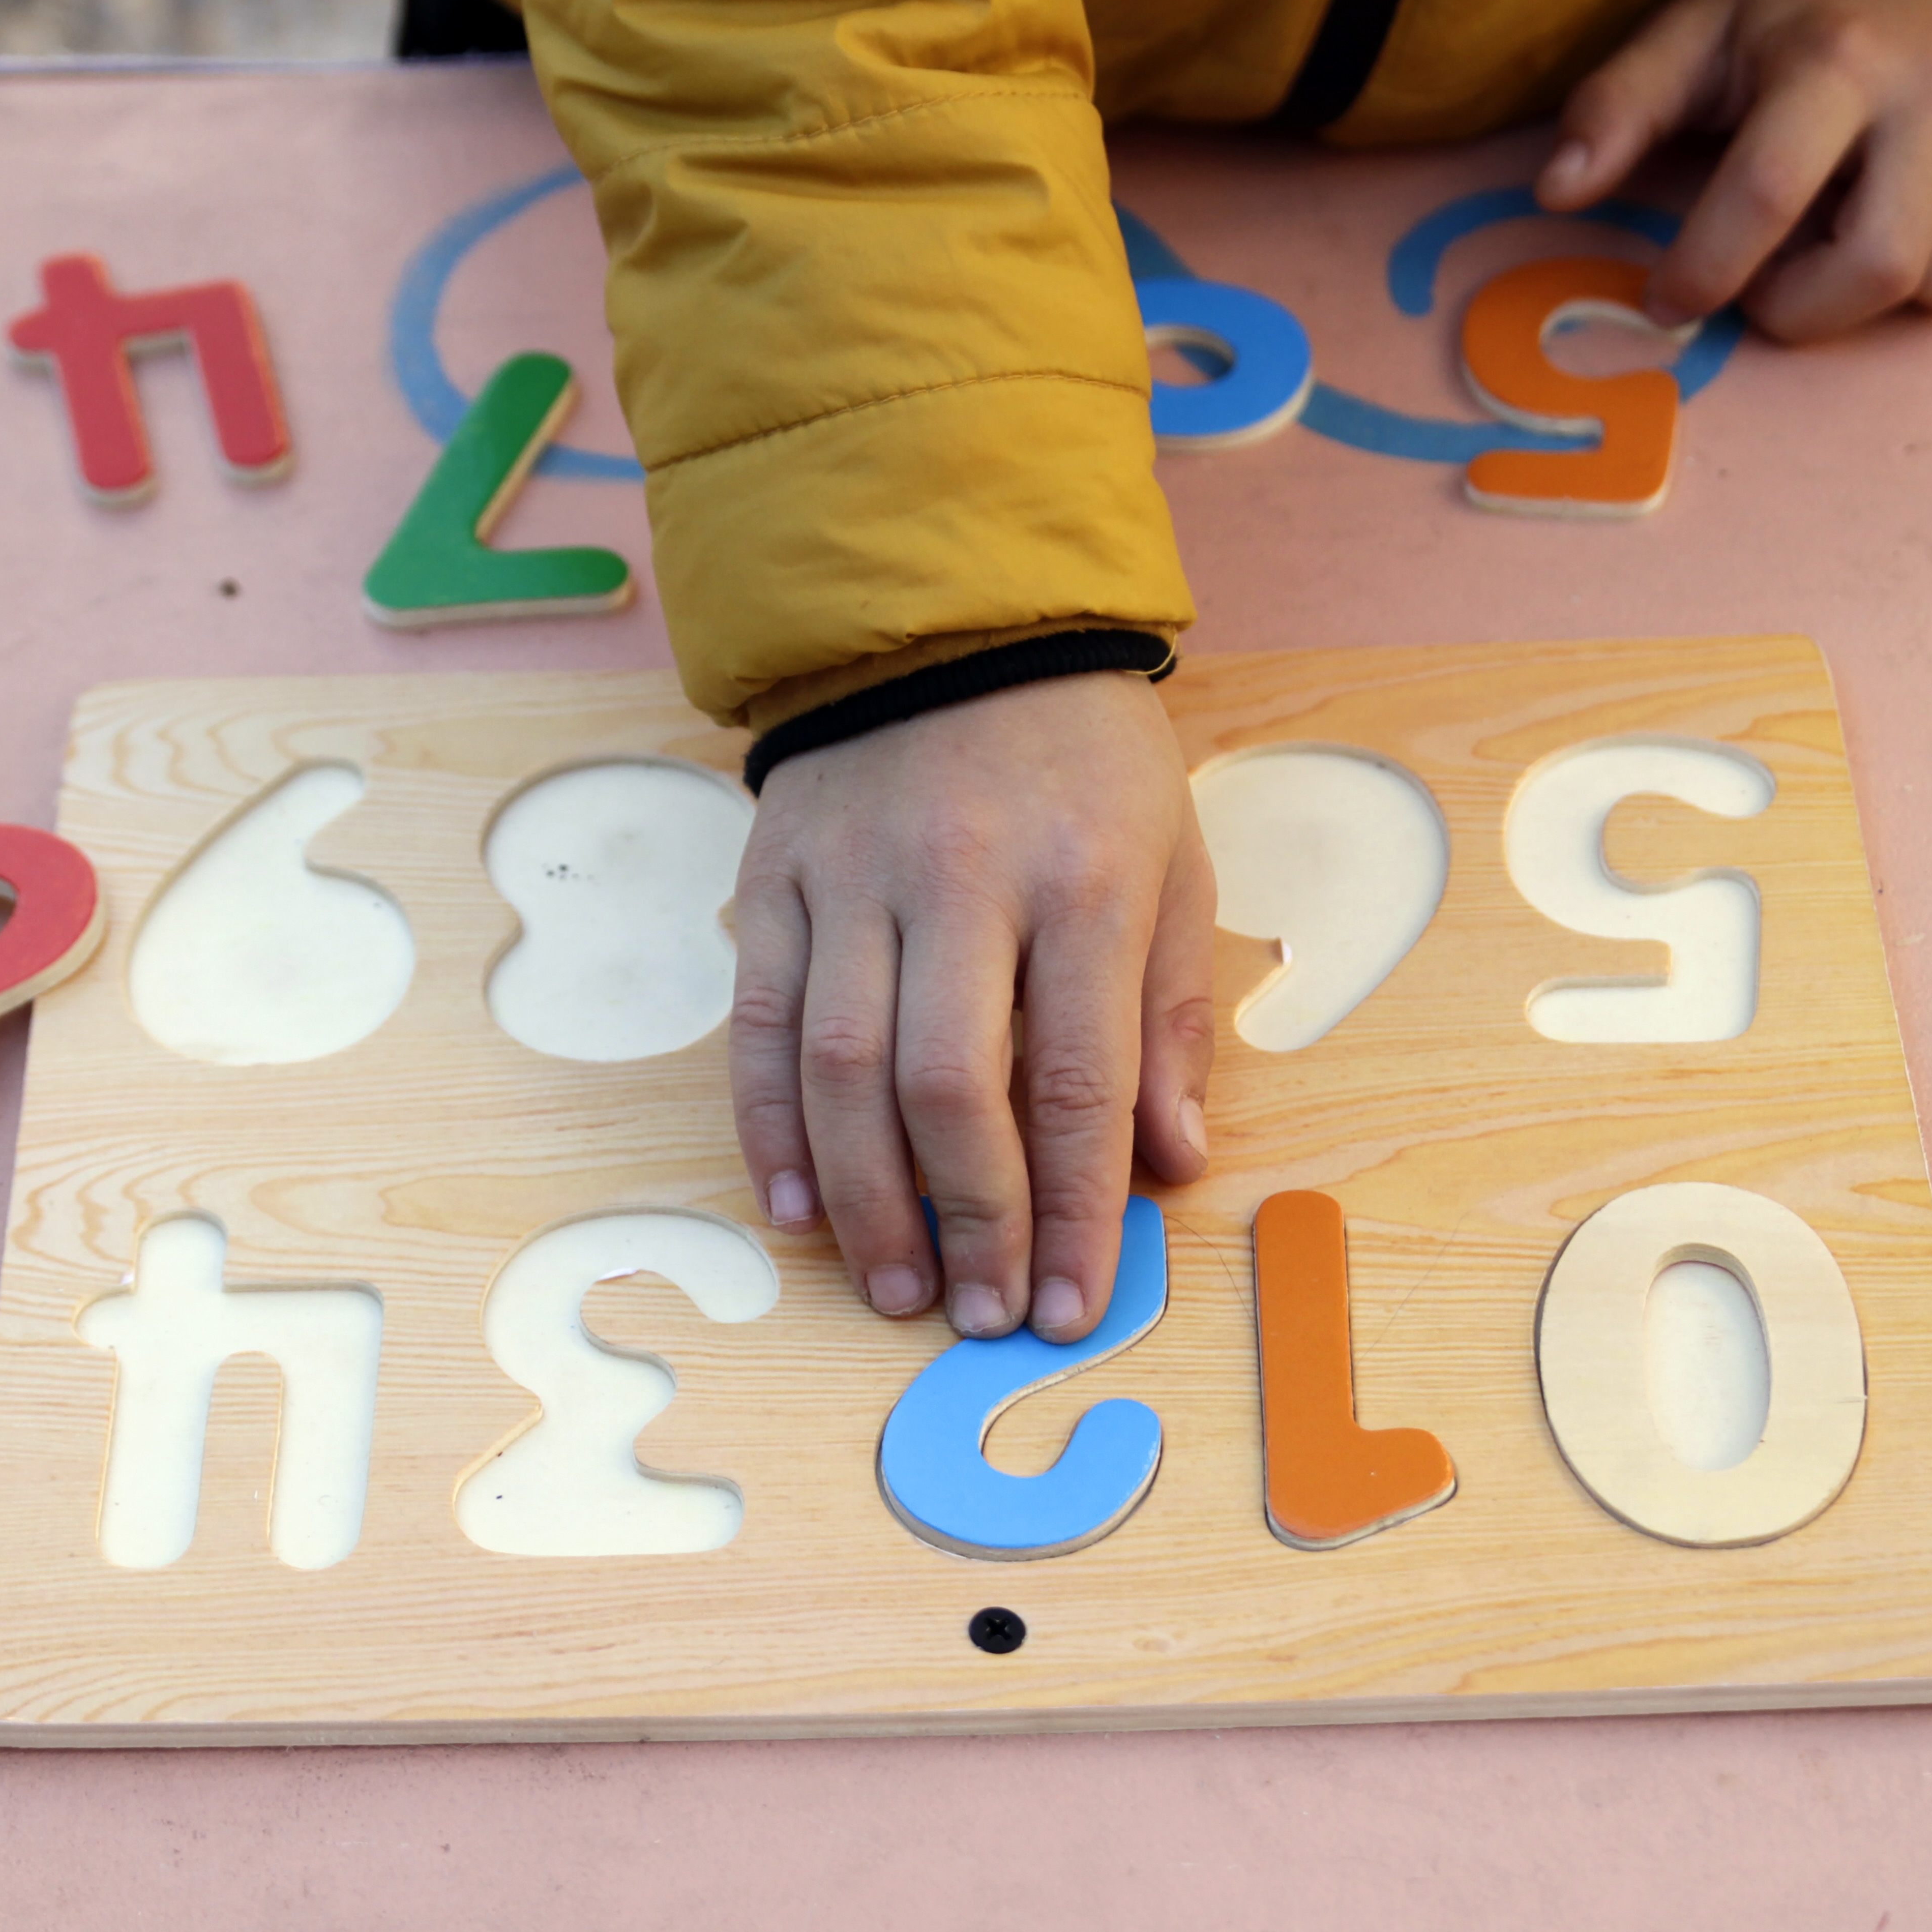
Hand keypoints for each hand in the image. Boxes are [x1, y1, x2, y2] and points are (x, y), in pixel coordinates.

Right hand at [730, 670, 1215, 1342]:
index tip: (1071, 1305)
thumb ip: (1171, 1017)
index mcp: (1082, 881)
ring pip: (840, 1067)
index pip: (1077, 1080)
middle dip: (970, 1221)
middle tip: (982, 1315)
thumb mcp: (1173, 862)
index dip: (1073, 1210)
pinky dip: (771, 1128)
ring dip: (866, 1199)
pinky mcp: (773, 877)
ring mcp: (853, 878)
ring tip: (897, 1287)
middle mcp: (960, 880)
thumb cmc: (1084, 759)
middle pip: (949, 1087)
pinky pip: (758, 1023)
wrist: (954, 615)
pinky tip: (800, 1207)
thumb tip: (1168, 1166)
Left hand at [1536, 0, 1931, 341]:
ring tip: (1850, 225)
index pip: (1767, 198)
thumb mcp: (1692, 36)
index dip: (1707, 273)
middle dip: (1808, 308)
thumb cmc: (1792, 14)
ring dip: (1883, 286)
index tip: (1669, 301)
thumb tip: (1558, 190)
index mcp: (1835, 58)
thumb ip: (1616, 109)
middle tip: (1770, 288)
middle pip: (1879, 270)